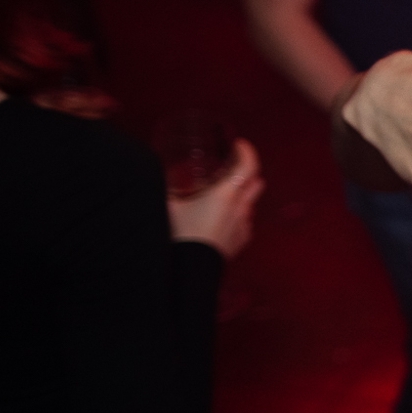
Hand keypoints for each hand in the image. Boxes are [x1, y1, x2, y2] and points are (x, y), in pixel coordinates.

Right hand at [168, 140, 263, 258]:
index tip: (240, 144)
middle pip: (256, 182)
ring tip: (226, 194)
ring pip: (252, 203)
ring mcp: (244, 225)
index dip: (247, 151)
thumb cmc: (180, 233)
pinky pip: (246, 222)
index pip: (248, 165)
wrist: (190, 267)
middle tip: (234, 167)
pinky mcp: (242, 241)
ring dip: (243, 194)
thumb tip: (155, 175)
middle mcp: (241, 207)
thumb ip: (165, 188)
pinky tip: (225, 217)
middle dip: (248, 172)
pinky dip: (239, 215)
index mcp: (226, 193)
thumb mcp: (168, 205)